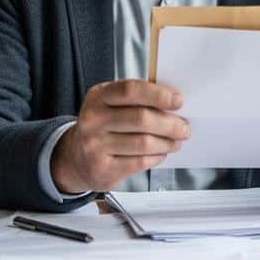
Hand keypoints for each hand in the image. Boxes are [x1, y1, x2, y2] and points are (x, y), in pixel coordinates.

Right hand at [50, 79, 189, 192]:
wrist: (76, 157)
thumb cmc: (103, 126)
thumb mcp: (111, 105)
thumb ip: (137, 100)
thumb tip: (173, 103)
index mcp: (98, 96)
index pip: (130, 90)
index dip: (158, 94)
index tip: (178, 101)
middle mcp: (93, 119)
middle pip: (141, 119)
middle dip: (170, 124)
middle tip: (184, 128)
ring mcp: (95, 145)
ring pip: (143, 143)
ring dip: (167, 143)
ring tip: (176, 142)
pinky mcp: (102, 168)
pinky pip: (139, 162)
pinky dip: (156, 157)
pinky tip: (160, 153)